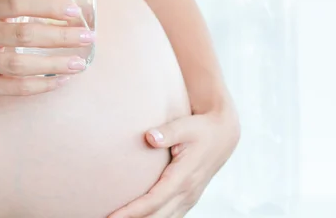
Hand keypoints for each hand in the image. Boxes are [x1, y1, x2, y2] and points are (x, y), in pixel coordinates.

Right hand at [0, 0, 94, 97]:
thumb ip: (22, 14)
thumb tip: (72, 14)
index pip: (18, 2)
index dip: (48, 6)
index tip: (75, 11)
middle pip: (24, 34)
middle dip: (60, 37)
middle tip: (87, 37)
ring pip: (20, 64)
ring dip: (54, 64)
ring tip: (79, 63)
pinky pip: (15, 87)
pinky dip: (41, 85)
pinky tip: (61, 81)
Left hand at [108, 105, 239, 217]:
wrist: (223, 134)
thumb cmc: (201, 129)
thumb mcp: (185, 126)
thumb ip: (167, 132)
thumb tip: (149, 137)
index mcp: (183, 177)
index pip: (153, 201)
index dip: (132, 211)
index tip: (112, 216)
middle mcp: (187, 192)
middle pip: (157, 216)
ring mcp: (189, 197)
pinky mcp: (189, 198)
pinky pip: (171, 216)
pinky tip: (140, 217)